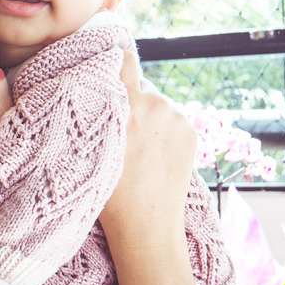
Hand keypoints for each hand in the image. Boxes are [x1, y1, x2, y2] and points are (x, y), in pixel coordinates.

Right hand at [99, 51, 196, 245]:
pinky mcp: (192, 130)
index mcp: (126, 104)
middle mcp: (155, 103)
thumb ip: (98, 108)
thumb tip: (99, 79)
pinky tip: (155, 155)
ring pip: (156, 103)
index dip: (115, 61)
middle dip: (130, 99)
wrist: (147, 226)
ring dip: (148, 116)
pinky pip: (172, 119)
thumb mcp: (92, 145)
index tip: (108, 69)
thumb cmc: (110, 192)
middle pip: (140, 85)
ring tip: (139, 150)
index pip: (124, 58)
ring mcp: (177, 116)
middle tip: (121, 130)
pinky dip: (164, 130)